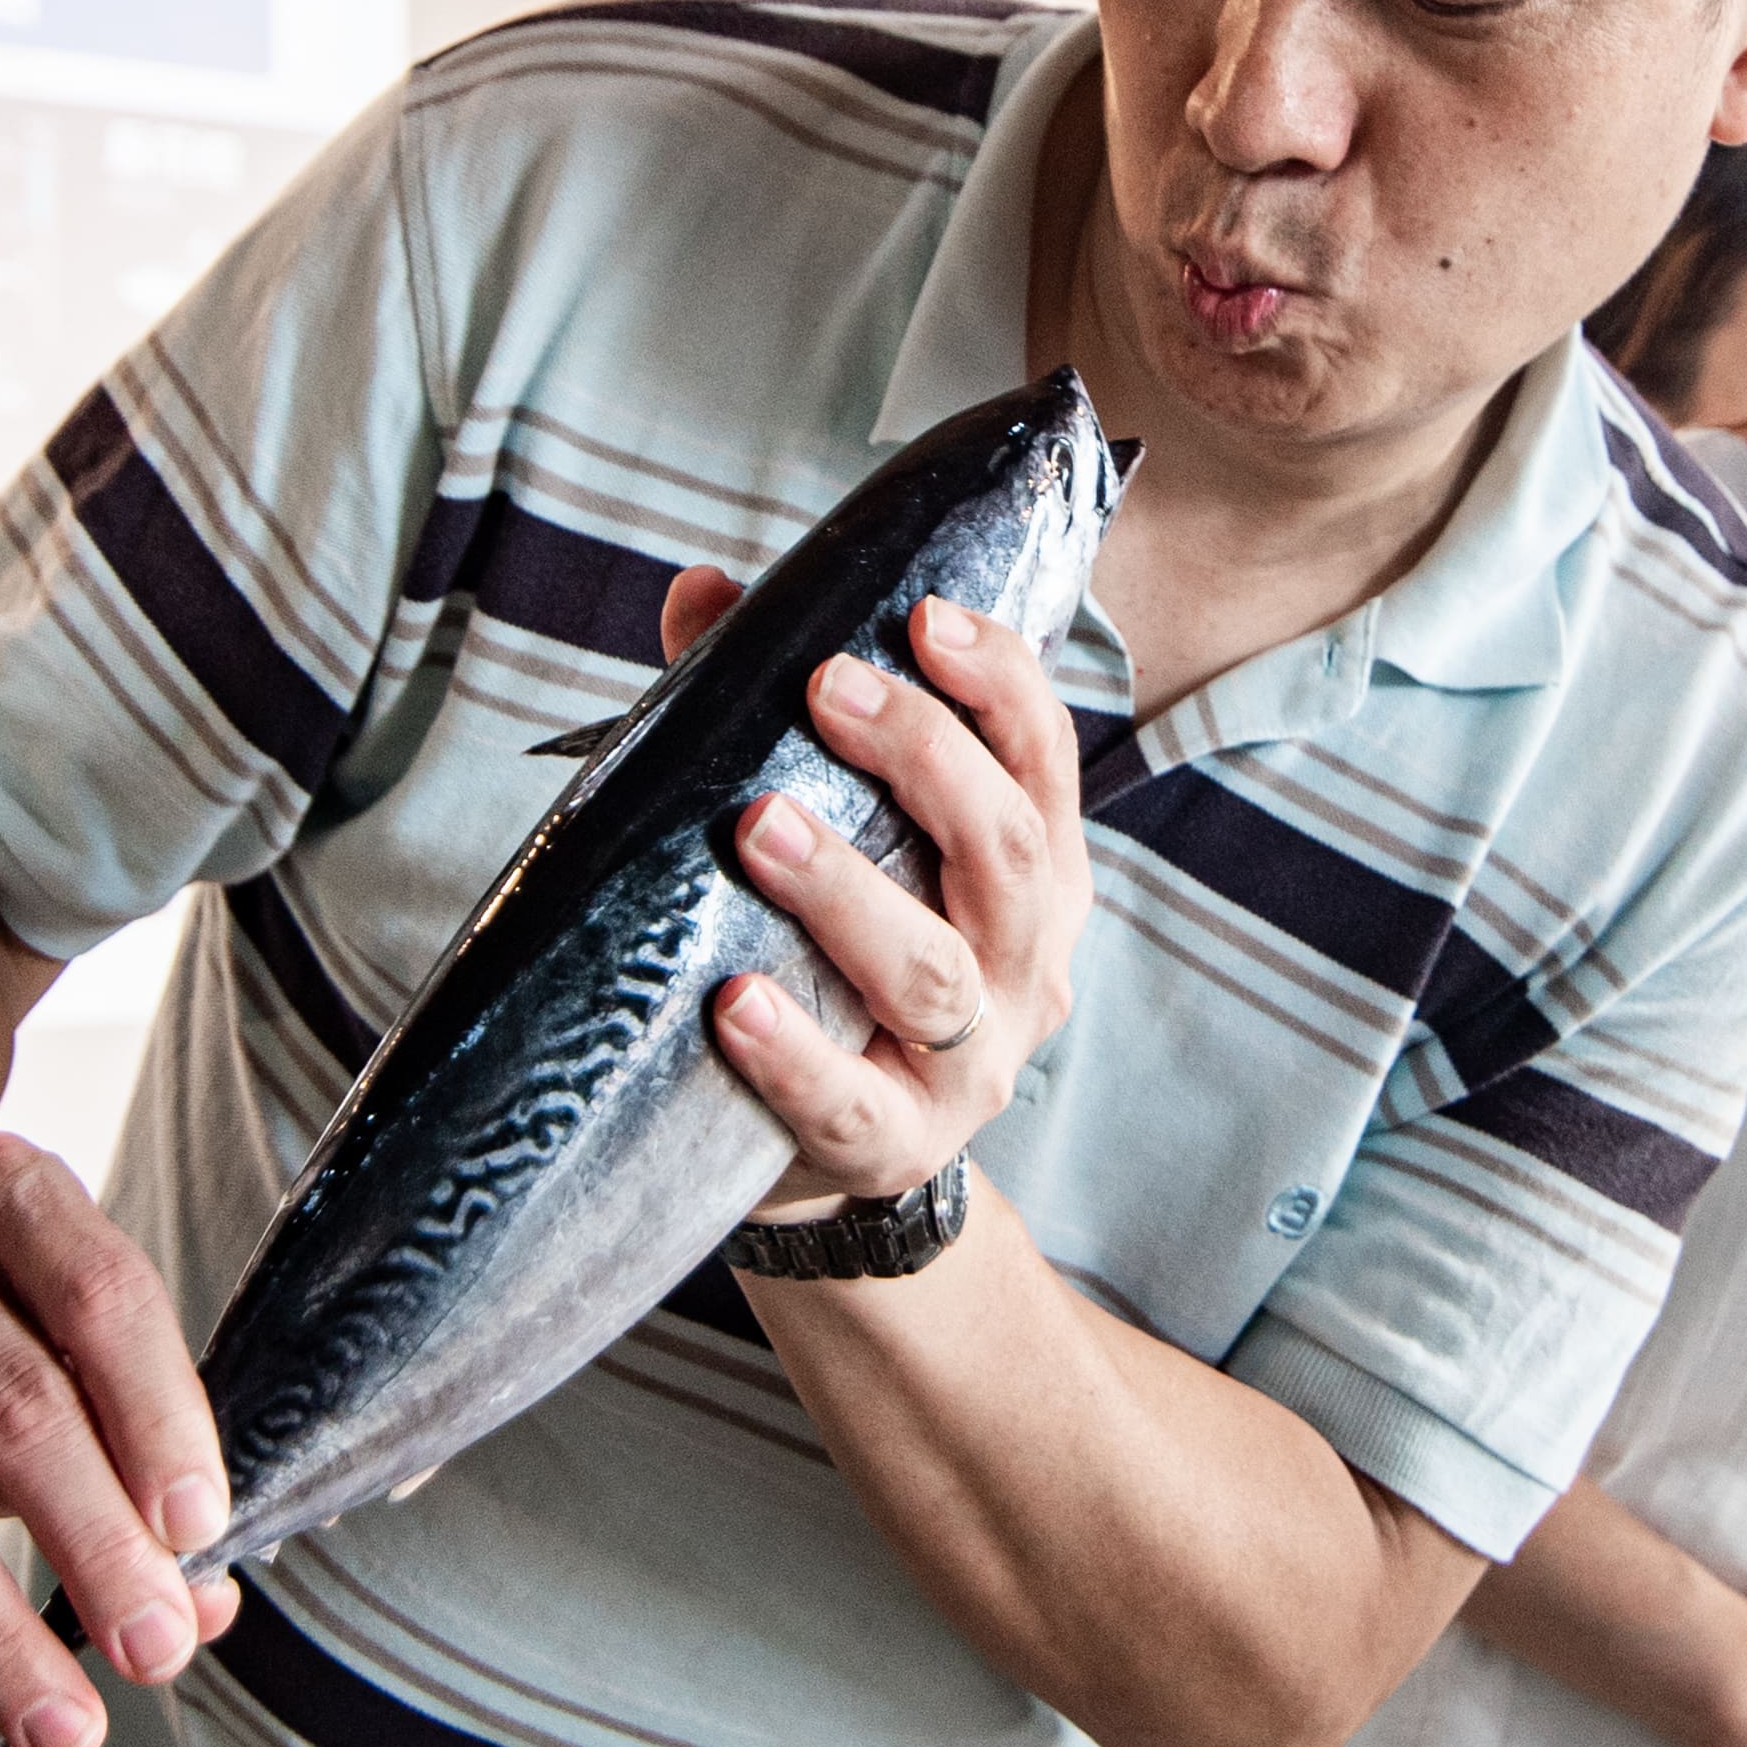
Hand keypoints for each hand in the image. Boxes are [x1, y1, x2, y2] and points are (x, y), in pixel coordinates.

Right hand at [0, 1133, 231, 1746]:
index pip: (102, 1301)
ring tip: (59, 1722)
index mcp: (5, 1196)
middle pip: (10, 1408)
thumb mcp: (63, 1337)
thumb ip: (135, 1446)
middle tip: (157, 1652)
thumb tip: (208, 1603)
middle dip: (94, 1543)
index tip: (201, 1532)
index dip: (159, 1419)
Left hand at [659, 568, 1087, 1216]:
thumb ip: (771, 719)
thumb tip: (701, 592)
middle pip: (1004, 852)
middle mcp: (1024, 965)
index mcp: (1032, 877)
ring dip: (848, 891)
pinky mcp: (891, 1144)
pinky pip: (847, 1099)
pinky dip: (793, 1051)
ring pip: (931, 973)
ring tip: (757, 826)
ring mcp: (969, 1065)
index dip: (1001, 683)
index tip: (923, 617)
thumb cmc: (828, 958)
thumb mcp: (835, 839)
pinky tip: (734, 1005)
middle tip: (824, 688)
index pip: (1044, 762)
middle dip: (924, 758)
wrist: (833, 1154)